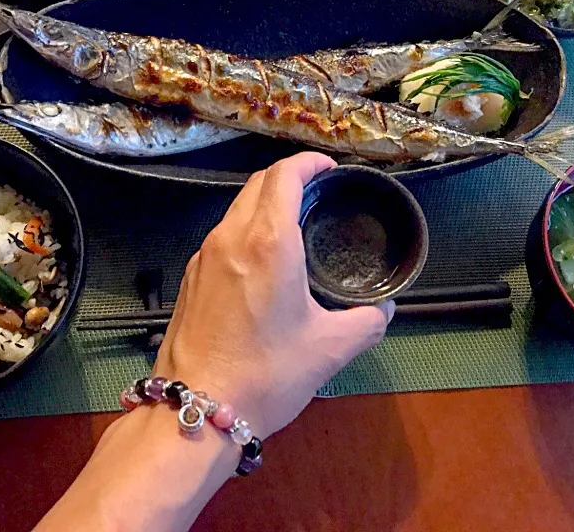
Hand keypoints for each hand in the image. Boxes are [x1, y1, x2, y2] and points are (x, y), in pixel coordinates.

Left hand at [153, 152, 394, 437]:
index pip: (284, 175)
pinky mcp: (190, 278)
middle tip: (317, 190)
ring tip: (294, 221)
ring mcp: (204, 257)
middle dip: (288, 177)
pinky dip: (246, 230)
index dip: (308, 162)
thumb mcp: (330, 349)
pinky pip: (222, 236)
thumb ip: (366, 321)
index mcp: (268, 242)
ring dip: (264, 203)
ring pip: (236, 209)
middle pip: (257, 184)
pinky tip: (262, 258)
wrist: (197, 410)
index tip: (328, 168)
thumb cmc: (266, 374)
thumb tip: (382, 310)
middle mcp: (230, 238)